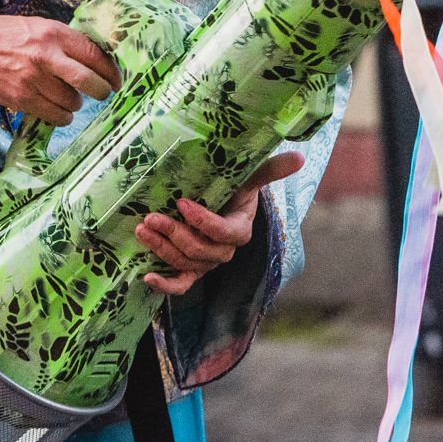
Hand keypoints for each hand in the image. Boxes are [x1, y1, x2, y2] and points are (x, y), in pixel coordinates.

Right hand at [0, 16, 117, 126]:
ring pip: (71, 102)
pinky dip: (62, 116)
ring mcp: (32, 80)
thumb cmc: (10, 36)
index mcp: (54, 34)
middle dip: (101, 91)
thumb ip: (66, 41)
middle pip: (87, 81)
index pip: (93, 55)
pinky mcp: (21, 98)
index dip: (110, 71)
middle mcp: (45, 56)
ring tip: (71, 99)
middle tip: (103, 93)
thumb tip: (97, 59)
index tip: (116, 79)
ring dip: (77, 104)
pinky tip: (60, 111)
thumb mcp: (41, 26)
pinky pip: (53, 115)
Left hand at [137, 152, 302, 295]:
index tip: (182, 202)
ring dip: (162, 250)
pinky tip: (146, 276)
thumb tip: (300, 156)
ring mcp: (207, 264)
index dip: (203, 221)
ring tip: (142, 230)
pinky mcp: (191, 271)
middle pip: (201, 251)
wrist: (220, 205)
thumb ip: (270, 169)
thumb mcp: (249, 177)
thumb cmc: (234, 189)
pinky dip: (164, 285)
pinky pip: (180, 285)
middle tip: (152, 217)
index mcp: (240, 230)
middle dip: (175, 234)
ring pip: (186, 264)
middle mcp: (224, 252)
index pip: (223, 232)